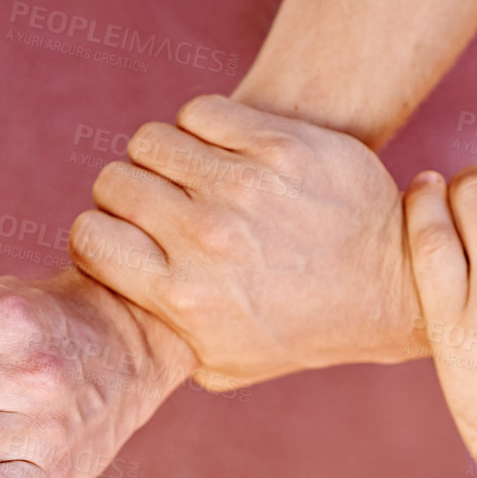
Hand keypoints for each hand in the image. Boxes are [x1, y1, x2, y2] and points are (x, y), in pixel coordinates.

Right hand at [69, 96, 420, 388]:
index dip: (101, 235)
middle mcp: (209, 240)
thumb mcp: (223, 365)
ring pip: (152, 141)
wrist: (387, 288)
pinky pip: (200, 113)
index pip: (89, 237)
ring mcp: (245, 188)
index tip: (128, 241)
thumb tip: (112, 303)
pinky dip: (202, 129)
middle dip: (129, 196)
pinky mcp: (278, 146)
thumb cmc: (299, 333)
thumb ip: (162, 337)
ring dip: (165, 159)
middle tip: (161, 209)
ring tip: (193, 182)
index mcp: (185, 298)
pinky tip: (224, 156)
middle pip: (114, 182)